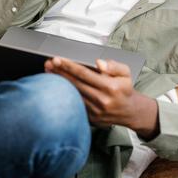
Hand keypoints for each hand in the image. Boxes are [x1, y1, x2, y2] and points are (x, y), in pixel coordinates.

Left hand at [44, 57, 158, 138]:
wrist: (129, 111)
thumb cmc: (124, 89)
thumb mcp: (126, 72)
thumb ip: (114, 65)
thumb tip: (99, 63)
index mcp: (110, 87)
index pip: (85, 74)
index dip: (69, 66)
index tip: (57, 59)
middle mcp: (102, 100)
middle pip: (75, 83)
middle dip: (60, 72)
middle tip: (48, 63)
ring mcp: (95, 111)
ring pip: (72, 94)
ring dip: (59, 83)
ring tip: (49, 72)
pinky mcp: (90, 118)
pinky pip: (74, 104)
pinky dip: (64, 95)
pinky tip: (57, 86)